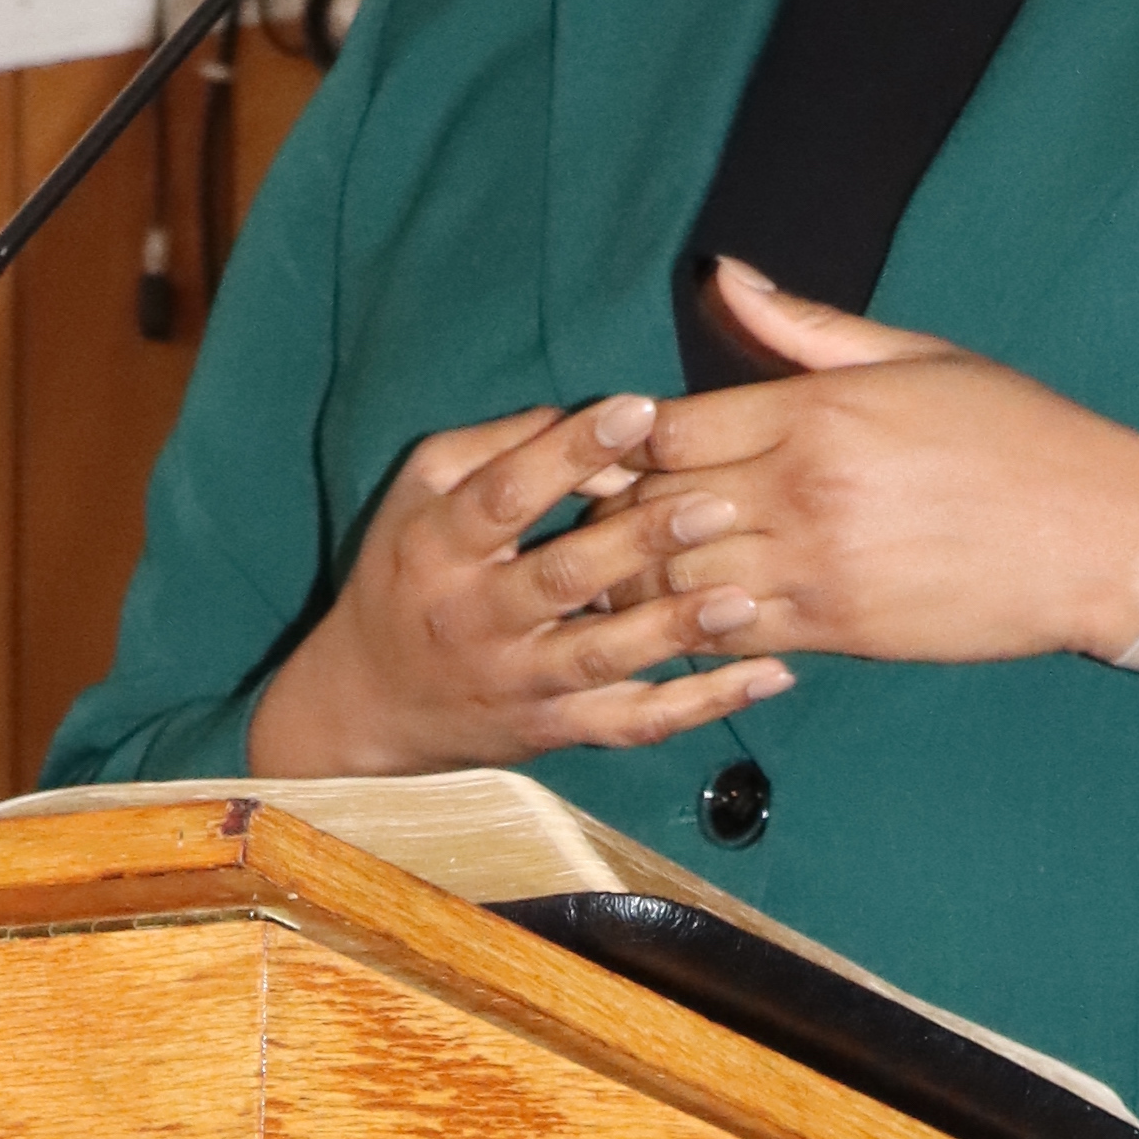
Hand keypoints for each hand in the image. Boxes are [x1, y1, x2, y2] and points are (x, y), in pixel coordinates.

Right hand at [246, 396, 793, 775]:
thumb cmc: (407, 571)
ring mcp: (520, 680)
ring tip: (745, 598)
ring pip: (604, 657)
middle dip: (642, 540)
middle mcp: (477, 616)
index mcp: (440, 545)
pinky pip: (636, 722)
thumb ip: (495, 445)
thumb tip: (581, 419)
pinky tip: (769, 675)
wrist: (369, 702)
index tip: (639, 410)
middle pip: (564, 576)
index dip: (570, 450)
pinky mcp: (556, 729)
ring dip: (678, 628)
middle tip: (717, 502)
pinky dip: (704, 704)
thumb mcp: (420, 492)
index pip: (507, 493)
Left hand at [613, 261, 1138, 666]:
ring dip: (638, 580)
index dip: (624, 439)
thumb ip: (803, 325)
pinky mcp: (839, 631)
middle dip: (614, 514)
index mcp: (817, 412)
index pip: (667, 429)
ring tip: (617, 574)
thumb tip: (720, 274)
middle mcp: (804, 490)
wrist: (1106, 539)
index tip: (614, 443)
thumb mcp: (915, 355)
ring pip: (678, 583)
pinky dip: (693, 631)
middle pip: (656, 509)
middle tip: (593, 517)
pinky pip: (730, 637)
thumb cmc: (1018, 434)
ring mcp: (817, 567)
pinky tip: (681, 620)